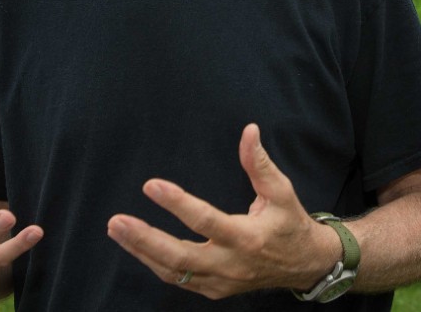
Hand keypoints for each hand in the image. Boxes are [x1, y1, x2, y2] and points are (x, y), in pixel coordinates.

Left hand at [106, 123, 336, 299]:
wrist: (304, 265)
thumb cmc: (290, 223)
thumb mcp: (281, 191)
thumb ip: (259, 163)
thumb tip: (248, 131)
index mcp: (247, 238)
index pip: (205, 221)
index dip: (177, 204)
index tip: (151, 185)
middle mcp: (231, 264)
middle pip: (179, 257)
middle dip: (144, 239)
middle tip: (116, 221)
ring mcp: (220, 281)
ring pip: (172, 272)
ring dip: (141, 251)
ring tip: (117, 230)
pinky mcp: (214, 290)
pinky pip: (178, 280)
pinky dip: (155, 263)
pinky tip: (137, 246)